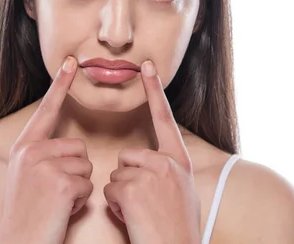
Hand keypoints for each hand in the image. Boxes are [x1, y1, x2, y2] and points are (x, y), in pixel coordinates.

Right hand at [0, 56, 93, 243]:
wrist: (18, 243)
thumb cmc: (27, 215)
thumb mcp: (25, 177)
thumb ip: (42, 156)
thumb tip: (69, 145)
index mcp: (23, 148)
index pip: (47, 110)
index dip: (60, 85)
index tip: (71, 62)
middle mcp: (31, 152)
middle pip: (78, 146)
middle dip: (76, 171)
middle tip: (55, 194)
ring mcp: (44, 166)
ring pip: (86, 166)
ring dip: (79, 187)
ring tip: (57, 203)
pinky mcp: (60, 183)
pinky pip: (88, 185)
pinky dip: (81, 201)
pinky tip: (61, 211)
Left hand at [103, 60, 201, 243]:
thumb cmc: (178, 230)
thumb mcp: (183, 193)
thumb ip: (168, 173)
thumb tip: (153, 166)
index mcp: (180, 161)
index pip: (164, 119)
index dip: (155, 90)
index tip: (147, 65)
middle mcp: (167, 162)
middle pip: (128, 156)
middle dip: (128, 180)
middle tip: (146, 205)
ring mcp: (151, 173)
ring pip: (116, 175)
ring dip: (122, 196)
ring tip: (142, 214)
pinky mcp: (133, 187)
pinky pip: (110, 190)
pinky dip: (117, 207)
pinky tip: (134, 219)